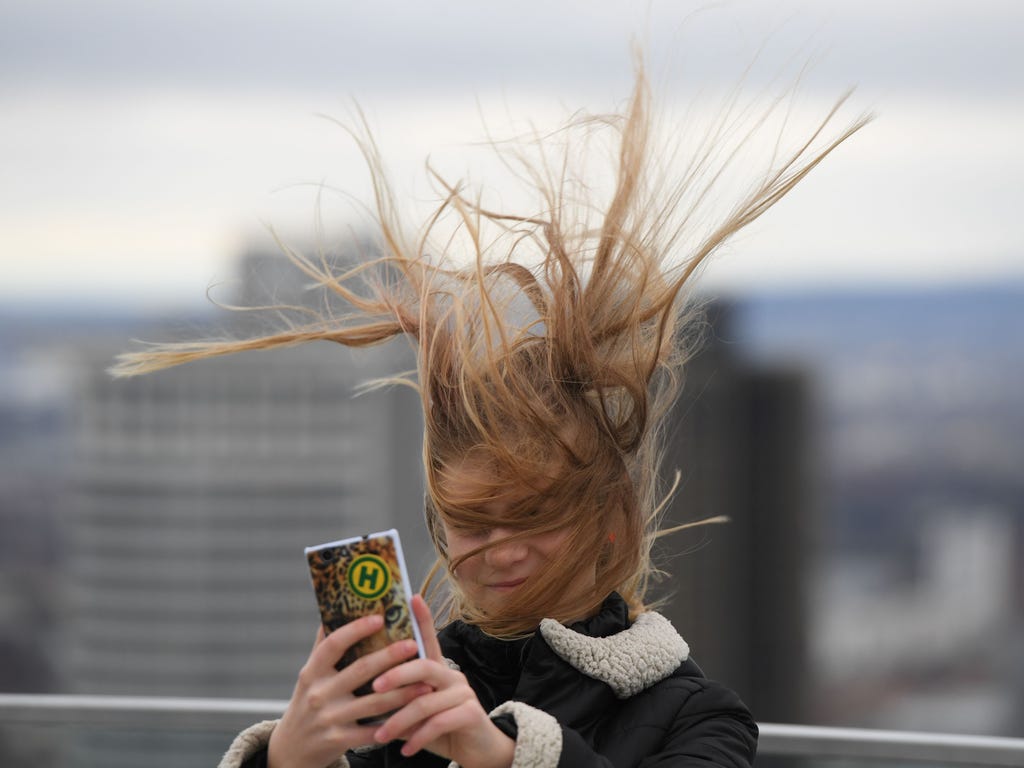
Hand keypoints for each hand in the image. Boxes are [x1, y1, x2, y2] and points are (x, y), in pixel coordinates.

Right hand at [267, 614, 429, 767]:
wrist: (291, 750)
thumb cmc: (308, 702)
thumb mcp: (310, 675)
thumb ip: (324, 646)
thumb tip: (336, 608)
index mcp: (312, 672)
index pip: (333, 644)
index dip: (356, 629)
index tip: (379, 618)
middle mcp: (319, 693)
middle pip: (361, 670)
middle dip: (390, 656)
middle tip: (414, 644)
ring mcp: (329, 718)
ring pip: (374, 702)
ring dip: (403, 692)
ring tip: (426, 682)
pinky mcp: (340, 740)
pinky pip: (374, 731)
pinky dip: (395, 723)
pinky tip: (414, 714)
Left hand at [371, 595, 515, 767]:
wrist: (478, 751)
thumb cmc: (442, 728)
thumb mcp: (418, 712)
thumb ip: (400, 699)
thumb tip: (366, 696)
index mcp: (438, 669)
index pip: (430, 638)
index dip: (422, 617)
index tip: (411, 597)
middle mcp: (452, 675)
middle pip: (423, 666)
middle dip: (396, 675)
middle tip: (373, 688)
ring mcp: (463, 693)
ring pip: (425, 701)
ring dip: (399, 721)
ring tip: (381, 736)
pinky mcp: (470, 713)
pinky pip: (438, 723)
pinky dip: (418, 738)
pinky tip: (405, 749)